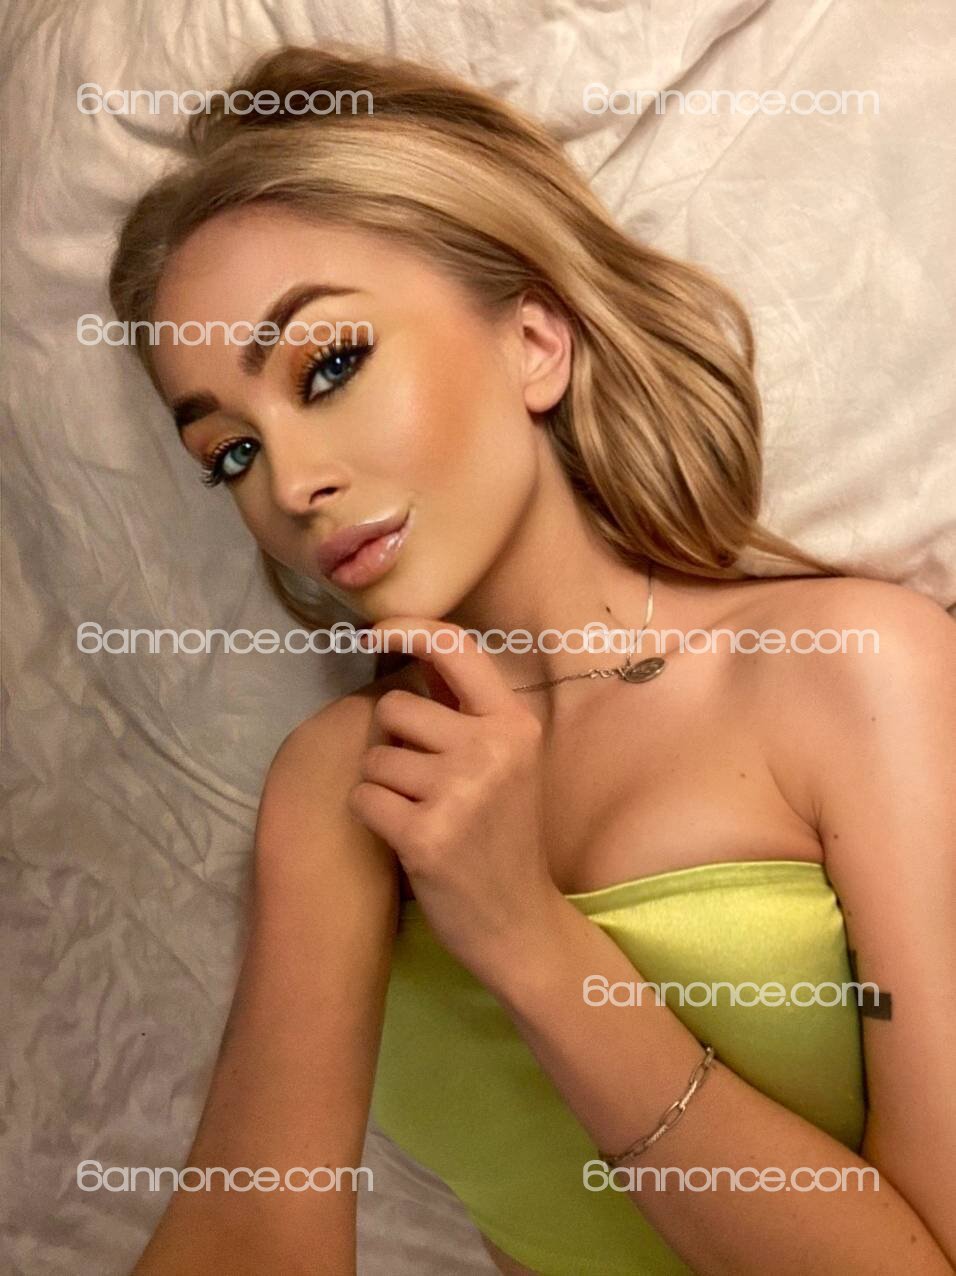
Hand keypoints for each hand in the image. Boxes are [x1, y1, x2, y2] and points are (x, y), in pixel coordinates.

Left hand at [347, 618, 563, 982]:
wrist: (519, 922)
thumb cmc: (504, 836)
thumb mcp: (506, 763)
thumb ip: (466, 712)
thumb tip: (415, 653)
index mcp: (515, 725)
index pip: (457, 650)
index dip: (410, 629)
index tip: (375, 634)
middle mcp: (491, 750)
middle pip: (397, 708)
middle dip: (394, 742)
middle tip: (424, 784)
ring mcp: (459, 793)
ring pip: (375, 757)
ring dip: (384, 785)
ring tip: (421, 815)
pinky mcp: (425, 835)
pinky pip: (364, 798)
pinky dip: (374, 817)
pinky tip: (406, 838)